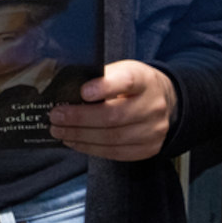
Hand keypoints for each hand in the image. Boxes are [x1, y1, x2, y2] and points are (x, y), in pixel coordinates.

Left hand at [47, 60, 177, 161]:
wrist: (165, 101)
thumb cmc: (134, 84)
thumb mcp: (122, 69)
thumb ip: (101, 77)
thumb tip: (68, 89)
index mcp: (144, 80)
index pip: (126, 82)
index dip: (104, 87)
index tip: (82, 91)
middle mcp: (153, 106)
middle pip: (115, 116)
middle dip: (80, 118)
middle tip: (56, 116)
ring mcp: (153, 130)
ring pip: (113, 138)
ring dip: (81, 137)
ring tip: (60, 131)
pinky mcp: (148, 149)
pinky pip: (116, 153)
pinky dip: (91, 148)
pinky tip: (75, 142)